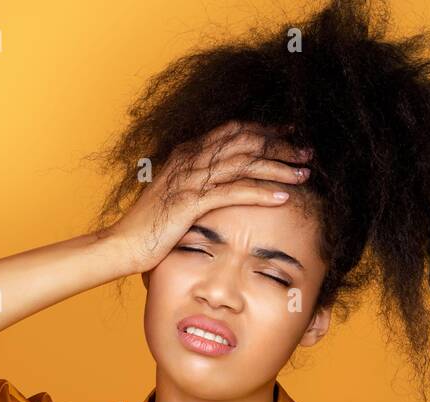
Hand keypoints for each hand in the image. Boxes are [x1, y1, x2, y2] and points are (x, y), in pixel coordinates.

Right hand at [103, 121, 312, 274]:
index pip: (234, 131)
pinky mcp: (190, 202)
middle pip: (245, 141)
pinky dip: (261, 192)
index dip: (266, 130)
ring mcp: (190, 178)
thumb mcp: (177, 197)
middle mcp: (190, 158)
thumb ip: (199, 184)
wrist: (122, 245)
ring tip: (304, 173)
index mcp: (188, 152)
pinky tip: (283, 197)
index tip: (292, 134)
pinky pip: (234, 191)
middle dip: (280, 145)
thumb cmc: (150, 227)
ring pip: (244, 163)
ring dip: (278, 167)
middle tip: (307, 152)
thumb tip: (224, 185)